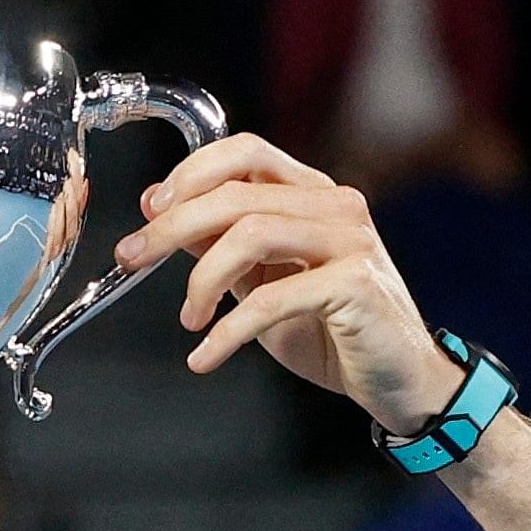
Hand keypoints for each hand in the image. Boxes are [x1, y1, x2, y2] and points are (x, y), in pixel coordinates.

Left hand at [111, 132, 464, 440]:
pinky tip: (206, 356)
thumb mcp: (262, 281)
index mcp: (311, 194)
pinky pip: (271, 299)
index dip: (189, 174)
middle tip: (132, 259)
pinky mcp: (356, 285)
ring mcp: (350, 241)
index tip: (148, 211)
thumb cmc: (329, 329)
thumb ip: (220, 245)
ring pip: (250, 234)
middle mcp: (335, 206)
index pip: (245, 152)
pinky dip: (227, 332)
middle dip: (171, 227)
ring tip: (190, 319)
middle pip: (236, 194)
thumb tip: (160, 211)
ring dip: (201, 279)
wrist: (399, 378)